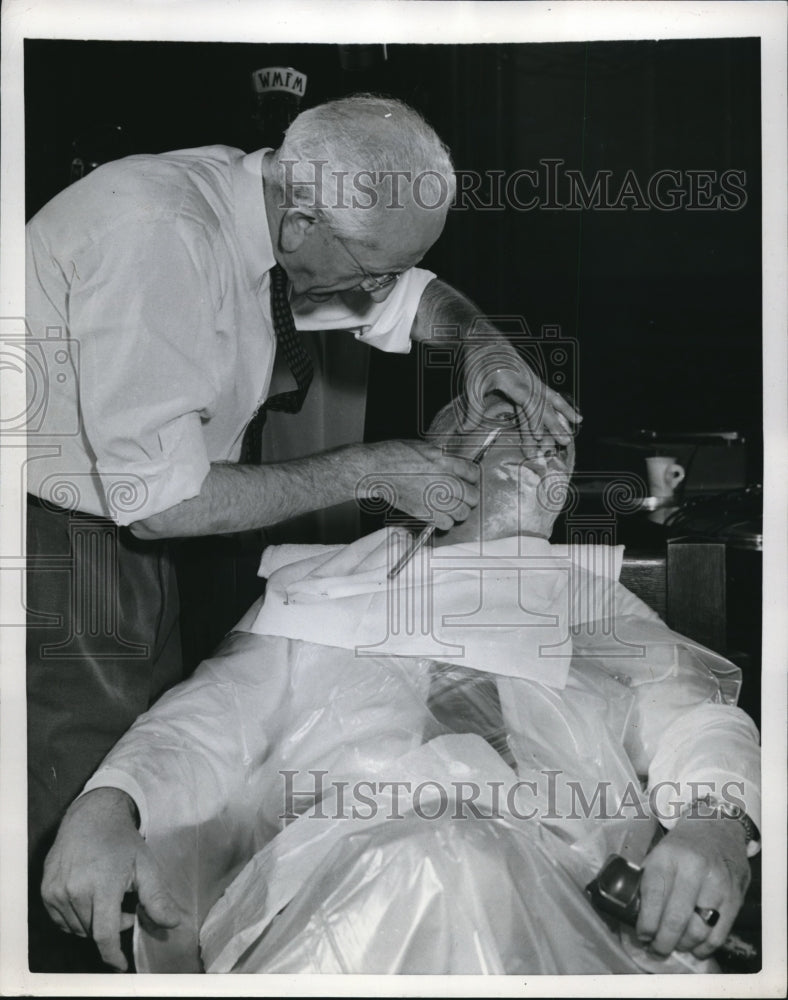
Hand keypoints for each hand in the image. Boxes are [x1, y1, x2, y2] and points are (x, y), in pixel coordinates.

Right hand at [41, 787, 181, 970]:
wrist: (91, 818)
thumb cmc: (122, 842)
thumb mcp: (145, 866)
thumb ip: (158, 898)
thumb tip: (172, 923)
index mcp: (102, 885)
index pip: (104, 934)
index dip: (112, 954)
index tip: (121, 963)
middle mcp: (75, 891)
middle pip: (93, 932)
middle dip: (112, 926)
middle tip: (125, 905)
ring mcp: (57, 892)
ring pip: (77, 928)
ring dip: (94, 923)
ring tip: (108, 898)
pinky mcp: (46, 891)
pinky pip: (62, 921)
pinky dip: (77, 918)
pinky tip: (90, 898)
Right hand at [360, 440, 480, 529]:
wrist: (376, 469)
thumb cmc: (394, 455)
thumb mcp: (424, 447)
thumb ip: (443, 458)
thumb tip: (456, 465)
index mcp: (445, 461)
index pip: (474, 474)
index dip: (472, 478)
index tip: (468, 481)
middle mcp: (444, 480)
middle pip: (473, 496)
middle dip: (469, 497)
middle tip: (462, 496)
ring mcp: (434, 498)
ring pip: (462, 513)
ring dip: (459, 511)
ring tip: (451, 507)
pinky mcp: (424, 512)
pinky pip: (446, 524)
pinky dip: (445, 522)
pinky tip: (440, 515)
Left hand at [462, 341, 580, 446]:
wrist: (484, 338)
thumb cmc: (478, 360)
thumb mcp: (471, 384)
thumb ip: (472, 409)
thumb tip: (466, 430)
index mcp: (514, 382)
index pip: (529, 404)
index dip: (535, 422)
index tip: (539, 438)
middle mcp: (527, 381)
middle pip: (545, 405)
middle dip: (555, 424)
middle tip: (565, 441)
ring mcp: (531, 380)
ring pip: (551, 398)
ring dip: (563, 412)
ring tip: (578, 423)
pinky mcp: (530, 381)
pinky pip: (547, 395)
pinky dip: (558, 405)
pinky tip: (569, 411)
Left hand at [636, 815, 750, 957]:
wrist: (718, 827)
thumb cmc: (682, 846)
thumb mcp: (659, 853)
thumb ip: (649, 881)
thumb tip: (635, 914)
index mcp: (668, 856)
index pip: (654, 896)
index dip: (646, 923)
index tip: (642, 935)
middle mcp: (694, 869)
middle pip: (675, 918)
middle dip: (662, 941)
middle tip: (655, 948)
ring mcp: (717, 885)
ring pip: (698, 930)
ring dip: (682, 945)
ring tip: (674, 946)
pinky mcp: (735, 898)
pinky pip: (718, 934)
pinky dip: (704, 947)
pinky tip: (694, 947)